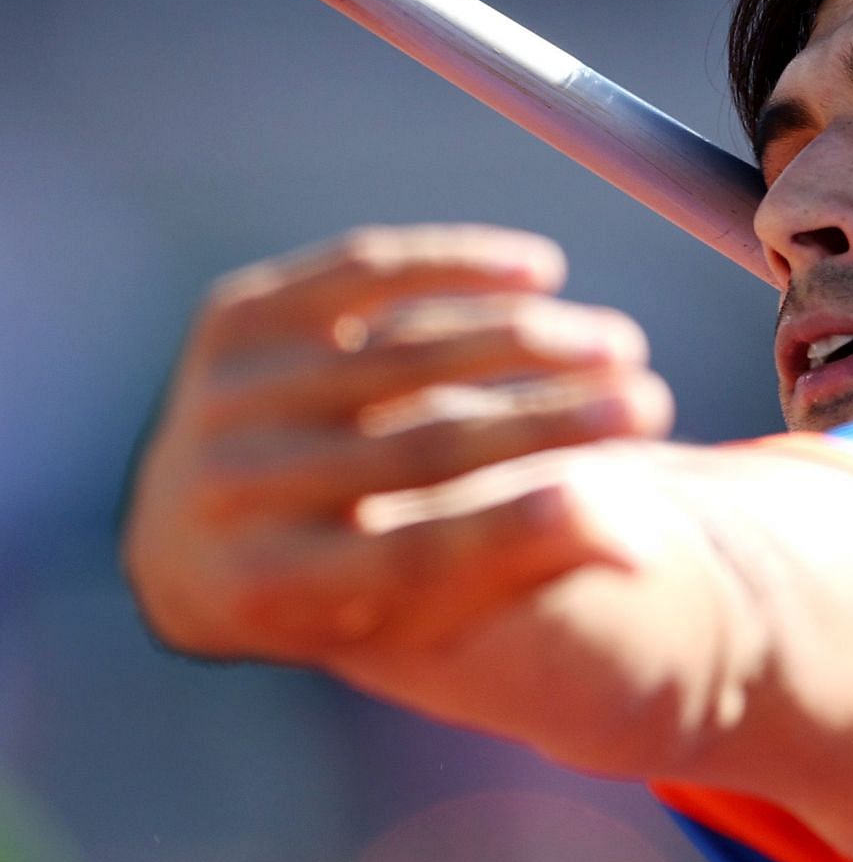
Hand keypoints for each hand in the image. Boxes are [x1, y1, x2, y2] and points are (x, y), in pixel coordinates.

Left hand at [123, 224, 673, 664]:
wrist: (189, 530)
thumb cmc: (345, 574)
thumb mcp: (417, 598)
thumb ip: (519, 565)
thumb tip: (645, 552)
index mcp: (271, 589)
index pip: (415, 552)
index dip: (521, 523)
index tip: (627, 504)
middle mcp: (232, 493)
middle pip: (424, 449)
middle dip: (553, 423)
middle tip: (653, 402)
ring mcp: (224, 398)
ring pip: (407, 352)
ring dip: (530, 341)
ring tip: (621, 343)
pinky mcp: (235, 318)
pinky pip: (366, 268)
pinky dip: (461, 263)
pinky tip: (543, 268)